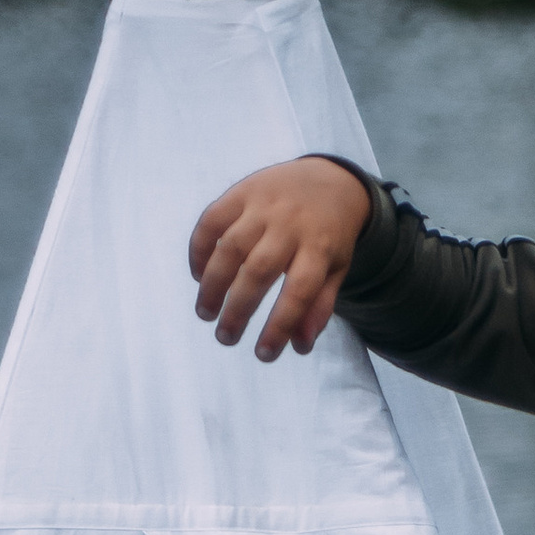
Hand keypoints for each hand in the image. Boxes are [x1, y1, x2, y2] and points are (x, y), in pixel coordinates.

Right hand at [189, 157, 373, 361]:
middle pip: (259, 271)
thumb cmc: (330, 235)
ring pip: (230, 246)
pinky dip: (199, 249)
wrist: (329, 179)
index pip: (299, 293)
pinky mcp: (242, 191)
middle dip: (238, 310)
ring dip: (213, 283)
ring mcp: (264, 205)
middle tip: (225, 338)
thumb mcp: (336, 270)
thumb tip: (299, 347)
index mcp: (320, 247)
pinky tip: (198, 275)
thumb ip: (319, 306)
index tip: (263, 355)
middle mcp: (290, 224)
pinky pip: (212, 220)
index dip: (279, 326)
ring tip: (205, 313)